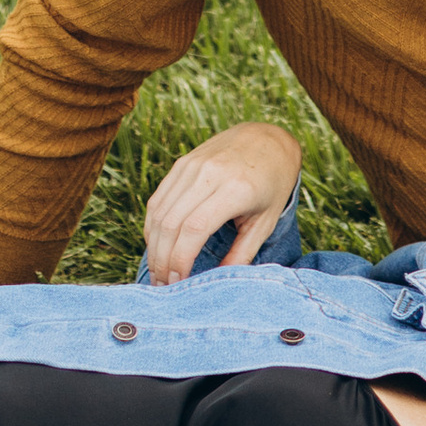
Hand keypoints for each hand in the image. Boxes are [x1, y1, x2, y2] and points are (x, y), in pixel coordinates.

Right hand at [142, 122, 304, 284]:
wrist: (268, 139)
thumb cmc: (272, 184)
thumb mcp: (267, 221)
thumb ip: (243, 253)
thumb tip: (217, 282)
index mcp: (235, 188)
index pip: (194, 228)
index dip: (180, 260)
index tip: (178, 283)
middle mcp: (209, 173)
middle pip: (171, 223)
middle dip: (162, 260)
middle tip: (164, 286)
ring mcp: (191, 165)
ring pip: (158, 212)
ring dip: (153, 247)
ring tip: (158, 272)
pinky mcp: (181, 163)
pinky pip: (158, 199)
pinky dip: (153, 226)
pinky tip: (158, 247)